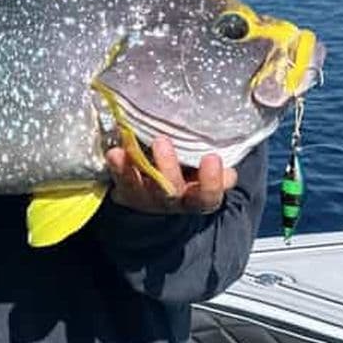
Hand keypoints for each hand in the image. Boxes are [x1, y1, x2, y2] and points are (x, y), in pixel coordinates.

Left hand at [105, 135, 236, 214]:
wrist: (160, 196)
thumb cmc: (191, 175)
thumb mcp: (207, 173)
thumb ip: (218, 171)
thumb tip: (228, 170)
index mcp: (197, 198)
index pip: (208, 197)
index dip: (211, 181)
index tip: (212, 158)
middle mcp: (171, 201)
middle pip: (170, 191)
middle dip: (167, 167)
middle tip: (162, 141)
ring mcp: (146, 199)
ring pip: (139, 188)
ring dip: (131, 168)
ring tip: (124, 149)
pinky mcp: (126, 192)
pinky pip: (119, 181)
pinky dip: (116, 166)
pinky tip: (114, 153)